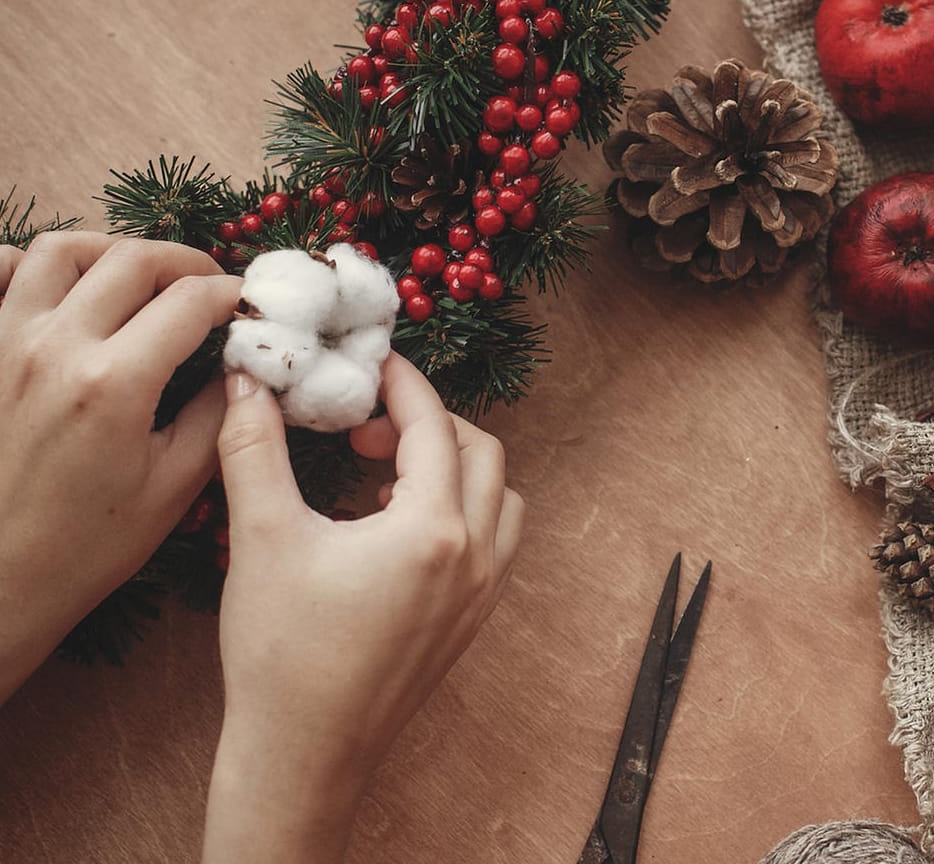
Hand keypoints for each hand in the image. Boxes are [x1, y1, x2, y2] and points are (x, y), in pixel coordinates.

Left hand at [0, 233, 239, 698]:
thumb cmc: (88, 545)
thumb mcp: (177, 485)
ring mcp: (3, 343)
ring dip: (113, 252)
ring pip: (61, 248)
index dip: (235, 294)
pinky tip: (63, 290)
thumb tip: (244, 362)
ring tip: (140, 279)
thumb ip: (219, 412)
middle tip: (209, 289)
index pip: (192, 299)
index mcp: (115, 381)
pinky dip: (29, 265)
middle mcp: (54, 347)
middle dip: (186, 263)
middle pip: (133, 258)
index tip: (253, 306)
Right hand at [204, 354, 524, 863]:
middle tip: (361, 427)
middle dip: (426, 424)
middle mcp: (475, 557)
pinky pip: (490, 541)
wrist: (303, 756)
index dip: (403, 384)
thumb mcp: (263, 538)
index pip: (434, 427)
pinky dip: (458, 510)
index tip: (370, 363)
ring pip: (497, 498)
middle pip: (480, 453)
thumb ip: (255, 448)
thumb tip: (249, 383)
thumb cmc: (282, 653)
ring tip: (379, 473)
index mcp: (433, 530)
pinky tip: (392, 524)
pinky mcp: (472, 621)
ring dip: (452, 467)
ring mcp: (481, 593)